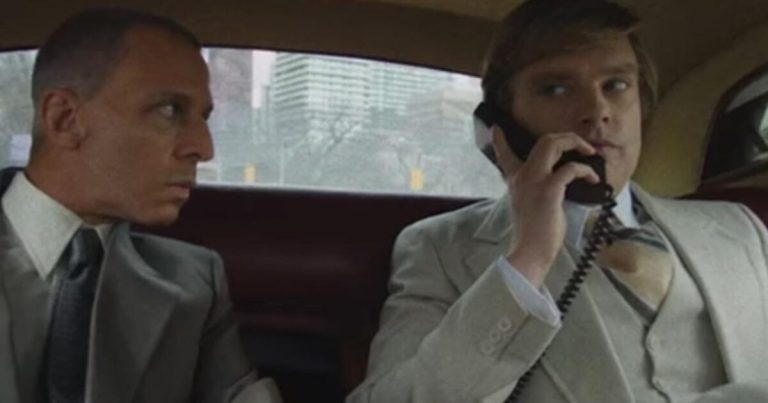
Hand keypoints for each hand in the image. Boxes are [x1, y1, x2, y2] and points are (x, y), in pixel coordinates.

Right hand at [493, 129, 598, 286]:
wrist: (530, 251)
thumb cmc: (533, 234)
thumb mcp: (529, 205)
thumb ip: (537, 189)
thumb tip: (560, 181)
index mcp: (515, 181)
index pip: (504, 155)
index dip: (500, 140)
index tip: (496, 129)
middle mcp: (522, 176)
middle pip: (543, 141)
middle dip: (566, 137)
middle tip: (580, 143)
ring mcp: (535, 180)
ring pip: (553, 144)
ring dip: (575, 143)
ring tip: (589, 151)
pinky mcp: (549, 189)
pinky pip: (571, 168)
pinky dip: (585, 170)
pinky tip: (593, 178)